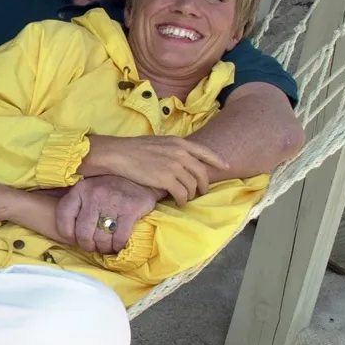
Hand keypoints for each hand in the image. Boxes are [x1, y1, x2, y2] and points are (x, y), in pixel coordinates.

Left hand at [56, 176, 160, 253]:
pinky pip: (119, 238)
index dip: (68, 234)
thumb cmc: (110, 188)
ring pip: (101, 238)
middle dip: (88, 245)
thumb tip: (62, 230)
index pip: (63, 218)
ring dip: (103, 248)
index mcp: (79, 190)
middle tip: (93, 247)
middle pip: (83, 233)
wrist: (140, 177)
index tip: (75, 239)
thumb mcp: (87, 189)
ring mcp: (113, 202)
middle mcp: (94, 195)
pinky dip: (117, 246)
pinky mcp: (131, 209)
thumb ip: (76, 205)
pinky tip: (118, 245)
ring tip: (106, 247)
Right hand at [83, 135, 228, 205]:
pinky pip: (182, 194)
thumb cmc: (134, 148)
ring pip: (192, 186)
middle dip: (203, 185)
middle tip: (200, 192)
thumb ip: (175, 149)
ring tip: (185, 198)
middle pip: (201, 173)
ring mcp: (174, 166)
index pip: (205, 152)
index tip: (225, 167)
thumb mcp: (159, 142)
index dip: (217, 160)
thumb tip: (184, 160)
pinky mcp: (166, 179)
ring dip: (191, 195)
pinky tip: (178, 202)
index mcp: (179, 143)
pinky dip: (182, 200)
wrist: (119, 154)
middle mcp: (180, 154)